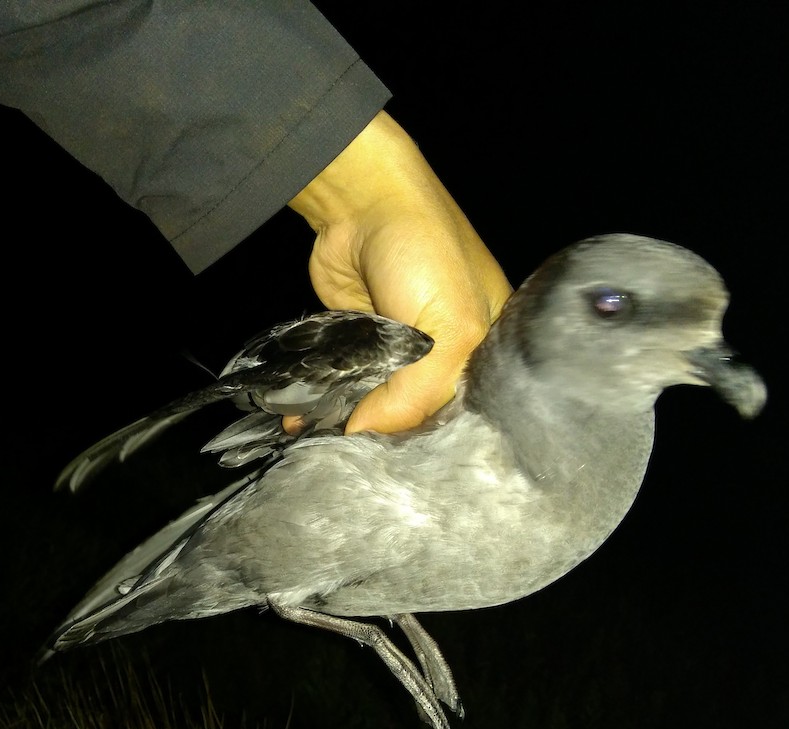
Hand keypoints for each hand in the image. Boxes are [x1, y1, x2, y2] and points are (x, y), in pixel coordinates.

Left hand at [286, 111, 510, 433]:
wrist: (362, 204)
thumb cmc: (425, 253)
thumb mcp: (448, 330)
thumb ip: (417, 395)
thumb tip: (364, 435)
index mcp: (485, 354)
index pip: (464, 419)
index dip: (434, 443)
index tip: (398, 464)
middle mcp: (446, 358)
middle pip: (417, 416)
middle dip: (384, 435)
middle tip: (352, 456)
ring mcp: (399, 352)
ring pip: (375, 403)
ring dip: (345, 421)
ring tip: (317, 441)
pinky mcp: (358, 344)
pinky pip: (343, 384)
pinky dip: (323, 401)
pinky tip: (303, 419)